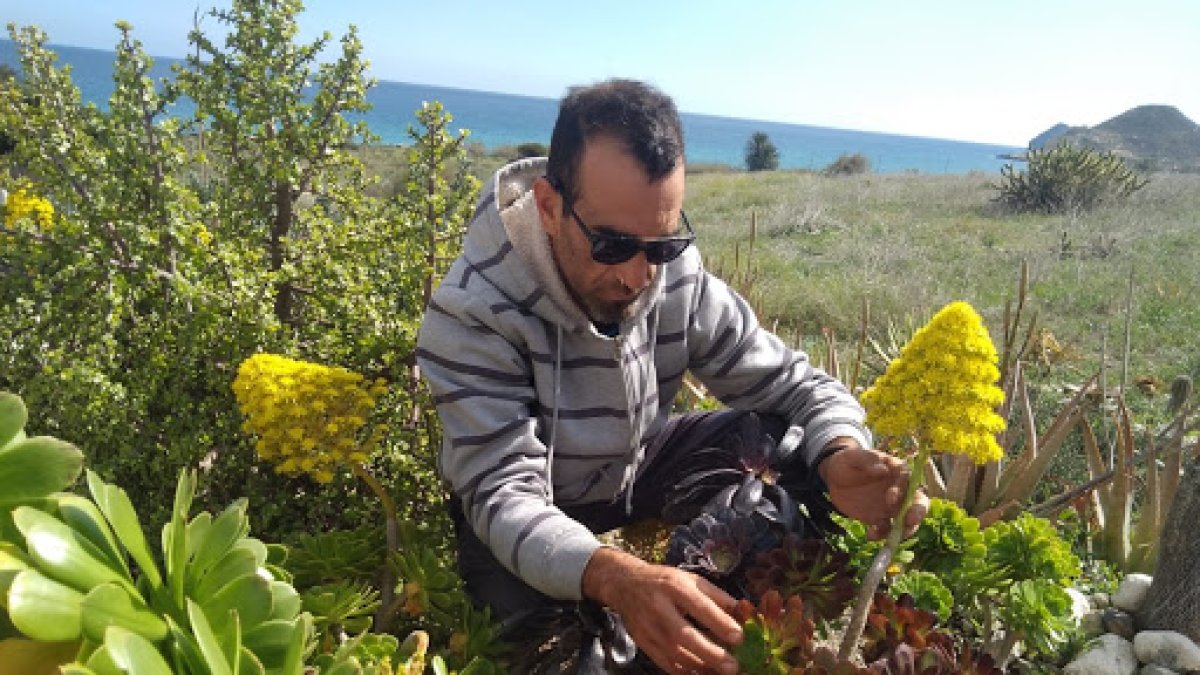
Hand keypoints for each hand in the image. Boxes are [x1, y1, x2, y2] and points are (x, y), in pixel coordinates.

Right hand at [582, 547, 741, 673]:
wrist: (625, 585)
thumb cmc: (666, 581)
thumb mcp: (692, 580)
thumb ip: (719, 597)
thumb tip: (745, 614)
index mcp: (675, 586)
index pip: (700, 607)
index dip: (720, 623)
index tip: (739, 637)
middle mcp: (659, 607)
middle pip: (685, 635)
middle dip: (711, 654)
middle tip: (733, 666)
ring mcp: (648, 627)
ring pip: (675, 654)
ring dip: (701, 666)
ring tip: (721, 671)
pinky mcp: (642, 642)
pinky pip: (665, 663)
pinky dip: (685, 671)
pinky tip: (701, 672)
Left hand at [818, 440, 928, 539]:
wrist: (834, 478)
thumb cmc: (847, 462)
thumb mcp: (852, 457)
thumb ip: (867, 459)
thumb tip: (883, 469)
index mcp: (895, 470)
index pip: (907, 480)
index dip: (902, 490)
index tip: (890, 499)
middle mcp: (900, 489)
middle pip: (917, 501)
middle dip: (918, 512)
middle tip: (910, 521)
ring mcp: (892, 506)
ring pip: (907, 520)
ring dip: (904, 530)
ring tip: (891, 536)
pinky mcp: (881, 517)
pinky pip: (887, 529)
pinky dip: (882, 534)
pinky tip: (871, 535)